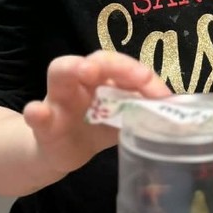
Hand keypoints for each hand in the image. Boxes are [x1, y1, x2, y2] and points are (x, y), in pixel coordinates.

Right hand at [23, 50, 170, 175]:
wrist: (61, 152)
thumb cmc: (95, 127)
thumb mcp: (121, 118)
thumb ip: (142, 110)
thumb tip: (176, 112)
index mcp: (104, 79)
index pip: (123, 67)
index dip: (141, 76)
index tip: (160, 95)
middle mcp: (82, 81)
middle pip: (94, 60)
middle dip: (110, 62)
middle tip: (125, 68)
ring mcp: (59, 98)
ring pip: (60, 73)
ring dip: (73, 68)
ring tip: (85, 70)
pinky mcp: (44, 124)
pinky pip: (37, 115)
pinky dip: (36, 113)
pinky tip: (38, 113)